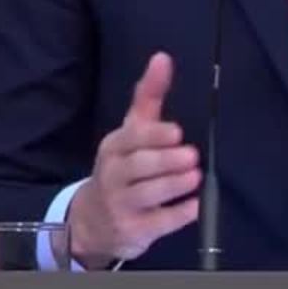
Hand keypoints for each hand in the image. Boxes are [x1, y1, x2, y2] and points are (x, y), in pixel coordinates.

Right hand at [66, 52, 201, 268]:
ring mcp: (121, 205)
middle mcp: (113, 175)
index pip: (131, 138)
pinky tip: (195, 206)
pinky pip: (158, 222)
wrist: (92, 221)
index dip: (154, 136)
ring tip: (195, 177)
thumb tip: (163, 57)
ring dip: (173, 184)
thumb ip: (148, 96)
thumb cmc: (122, 168)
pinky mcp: (133, 231)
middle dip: (166, 161)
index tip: (176, 132)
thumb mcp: (131, 132)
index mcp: (114, 147)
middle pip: (139, 166)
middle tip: (191, 156)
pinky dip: (178, 214)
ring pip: (148, 194)